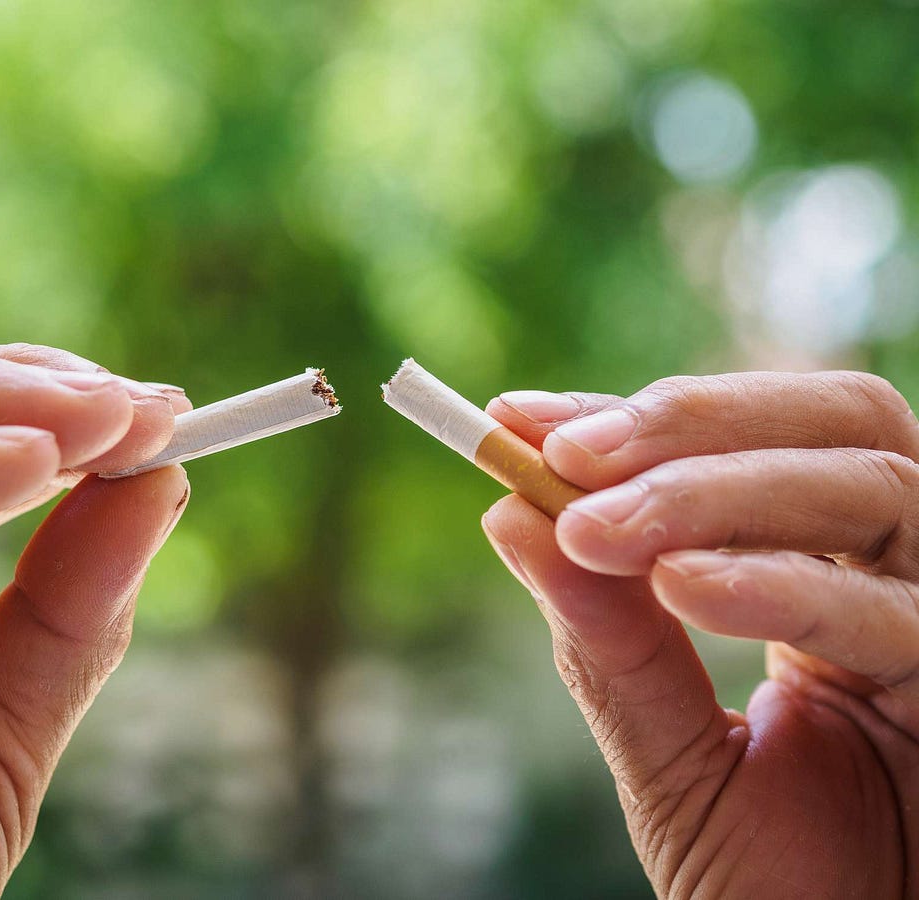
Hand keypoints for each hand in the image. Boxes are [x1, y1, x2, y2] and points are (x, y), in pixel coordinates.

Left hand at [482, 372, 918, 897]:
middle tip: (563, 457)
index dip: (637, 418)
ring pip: (869, 488)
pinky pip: (897, 613)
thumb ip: (608, 641)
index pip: (747, 444)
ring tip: (596, 528)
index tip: (520, 418)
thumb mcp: (672, 755)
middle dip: (689, 427)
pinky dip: (781, 584)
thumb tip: (510, 516)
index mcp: (831, 574)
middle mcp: (903, 576)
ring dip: (714, 491)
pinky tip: (683, 583)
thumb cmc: (780, 880)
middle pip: (836, 422)